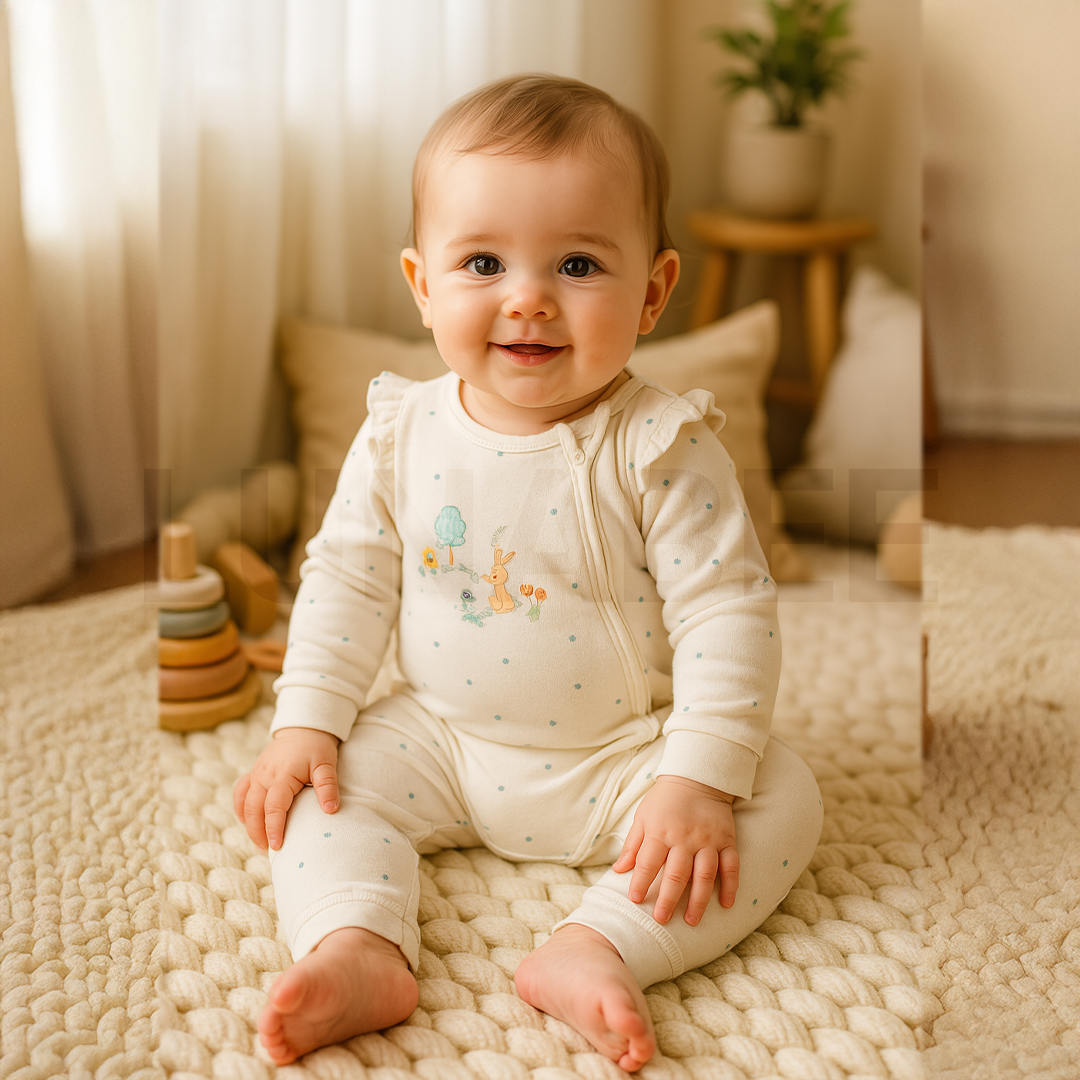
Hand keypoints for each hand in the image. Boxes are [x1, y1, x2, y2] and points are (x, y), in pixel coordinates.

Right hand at [232, 727, 339, 851]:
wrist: (303, 729)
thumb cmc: (316, 747)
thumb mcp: (326, 764)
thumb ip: (328, 785)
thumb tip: (331, 810)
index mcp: (282, 774)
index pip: (273, 806)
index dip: (273, 828)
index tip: (278, 846)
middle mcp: (263, 775)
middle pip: (253, 809)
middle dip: (258, 833)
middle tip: (269, 852)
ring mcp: (256, 774)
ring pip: (244, 804)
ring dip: (249, 825)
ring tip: (261, 843)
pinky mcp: (253, 773)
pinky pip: (240, 794)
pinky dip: (241, 810)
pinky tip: (249, 823)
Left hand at [612, 775, 738, 925]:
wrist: (697, 777)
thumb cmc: (664, 799)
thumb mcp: (643, 816)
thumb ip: (632, 845)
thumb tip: (618, 870)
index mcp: (660, 832)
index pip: (648, 862)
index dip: (640, 882)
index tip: (635, 900)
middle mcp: (684, 838)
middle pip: (676, 874)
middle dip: (668, 899)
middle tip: (661, 919)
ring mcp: (708, 840)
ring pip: (704, 875)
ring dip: (698, 900)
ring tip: (691, 921)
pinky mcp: (727, 840)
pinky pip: (731, 866)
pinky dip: (730, 886)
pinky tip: (726, 904)